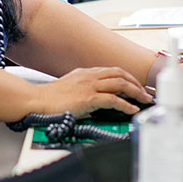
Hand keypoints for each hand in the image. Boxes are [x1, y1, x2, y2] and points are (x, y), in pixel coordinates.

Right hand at [33, 66, 152, 115]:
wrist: (37, 100)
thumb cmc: (50, 98)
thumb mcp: (71, 88)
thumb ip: (85, 90)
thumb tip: (97, 101)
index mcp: (86, 73)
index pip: (113, 71)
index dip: (128, 77)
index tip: (136, 85)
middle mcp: (90, 76)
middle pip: (120, 74)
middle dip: (136, 83)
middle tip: (145, 93)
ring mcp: (90, 86)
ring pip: (120, 84)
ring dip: (136, 92)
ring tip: (144, 100)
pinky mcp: (88, 99)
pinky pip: (113, 100)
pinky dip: (126, 105)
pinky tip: (132, 110)